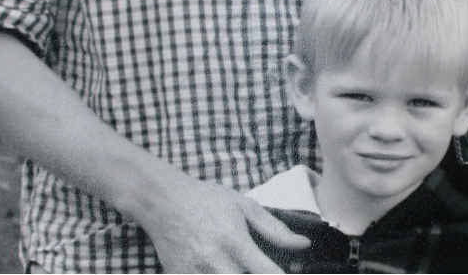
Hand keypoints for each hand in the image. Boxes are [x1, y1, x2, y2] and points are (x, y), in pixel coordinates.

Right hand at [140, 167, 310, 272]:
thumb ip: (275, 229)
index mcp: (234, 241)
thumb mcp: (244, 206)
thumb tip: (303, 244)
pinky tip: (226, 270)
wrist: (164, 202)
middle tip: (266, 271)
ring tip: (242, 268)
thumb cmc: (208, 201)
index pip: (266, 273)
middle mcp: (214, 262)